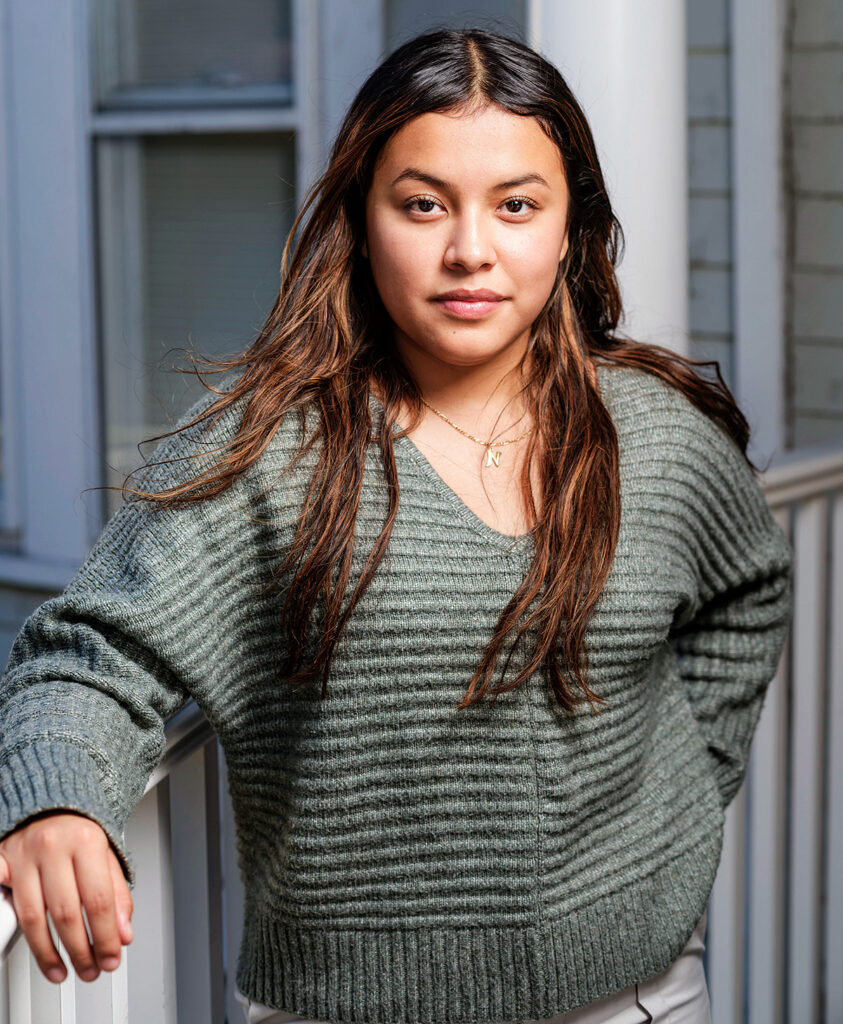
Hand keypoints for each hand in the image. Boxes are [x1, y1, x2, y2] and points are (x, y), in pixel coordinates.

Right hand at [0, 811, 133, 983]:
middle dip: (80, 951)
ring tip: (62, 970)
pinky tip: (14, 942)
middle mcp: (52, 846)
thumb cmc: (79, 829)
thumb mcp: (107, 855)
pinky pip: (1, 897)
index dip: (106, 937)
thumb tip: (123, 934)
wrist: (50, 800)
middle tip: (90, 970)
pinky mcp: (1, 862)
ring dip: (48, 953)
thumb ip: (118, 895)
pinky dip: (7, 921)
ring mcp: (23, 855)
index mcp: (86, 841)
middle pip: (66, 913)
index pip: (99, 900)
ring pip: (32, 917)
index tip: (110, 959)